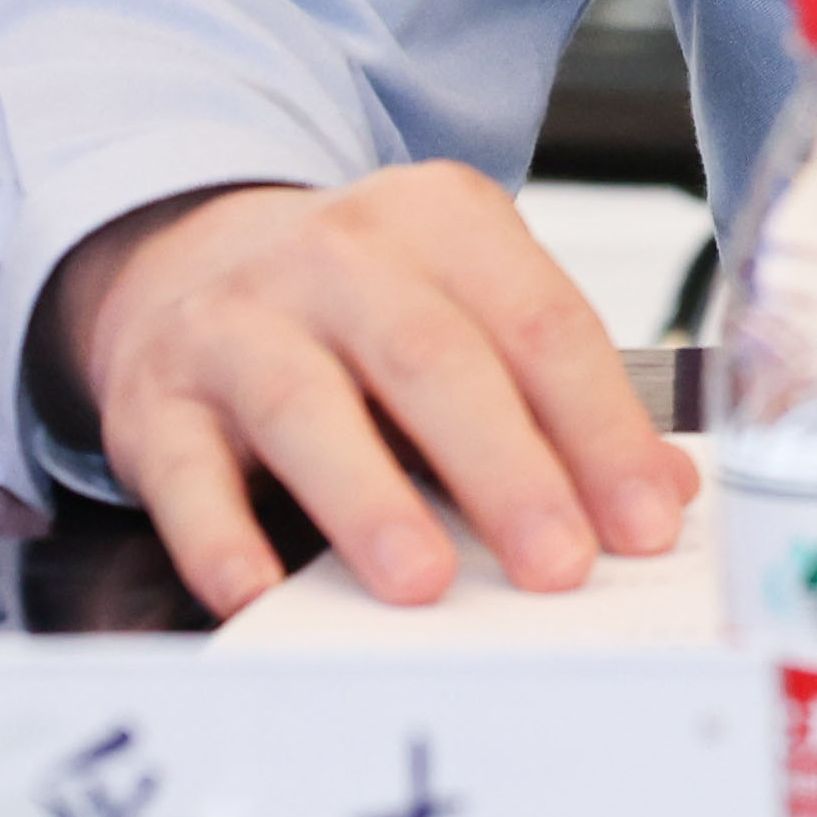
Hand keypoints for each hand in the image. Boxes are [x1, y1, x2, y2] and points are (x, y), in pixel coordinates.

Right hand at [41, 165, 692, 618]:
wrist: (186, 257)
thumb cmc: (361, 307)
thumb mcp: (467, 308)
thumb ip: (558, 392)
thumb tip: (661, 491)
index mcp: (442, 221)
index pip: (542, 323)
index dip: (601, 428)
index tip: (646, 522)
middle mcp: (338, 257)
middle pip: (435, 360)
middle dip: (506, 469)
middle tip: (559, 565)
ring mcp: (237, 322)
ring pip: (307, 407)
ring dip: (371, 502)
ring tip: (427, 585)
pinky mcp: (155, 398)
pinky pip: (186, 473)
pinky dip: (222, 538)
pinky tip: (259, 595)